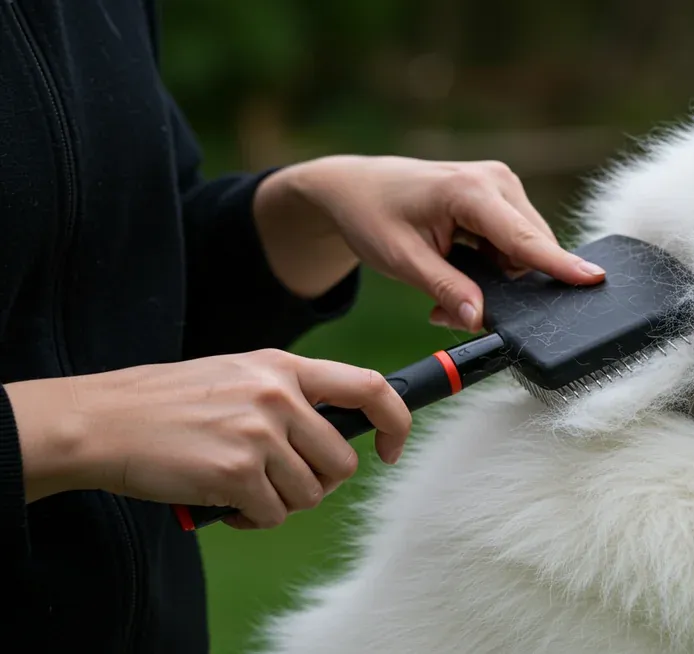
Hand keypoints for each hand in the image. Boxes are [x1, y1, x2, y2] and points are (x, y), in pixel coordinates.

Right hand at [6, 349, 410, 528]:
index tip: (390, 448)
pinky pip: (274, 515)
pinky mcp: (237, 473)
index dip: (395, 421)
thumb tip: (338, 432)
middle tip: (282, 483)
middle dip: (319, 482)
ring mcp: (259, 434)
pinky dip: (254, 520)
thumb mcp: (238, 375)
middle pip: (342, 460)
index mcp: (283, 366)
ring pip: (311, 493)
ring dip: (283, 503)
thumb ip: (288, 394)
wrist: (102, 421)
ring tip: (245, 490)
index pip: (370, 387)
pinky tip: (226, 505)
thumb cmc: (168, 403)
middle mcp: (279, 396)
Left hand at [253, 155, 605, 331]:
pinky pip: (515, 242)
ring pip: (525, 249)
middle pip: (530, 249)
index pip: (524, 239)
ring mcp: (502, 186)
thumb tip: (480, 319)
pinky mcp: (502, 197)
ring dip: (497, 278)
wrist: (356, 187)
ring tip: (447, 285)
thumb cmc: (372, 216)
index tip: (595, 279)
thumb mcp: (402, 260)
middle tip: (449, 308)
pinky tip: (460, 268)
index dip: (560, 264)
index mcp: (471, 191)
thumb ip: (446, 289)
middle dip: (505, 287)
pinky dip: (494, 264)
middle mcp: (497, 181)